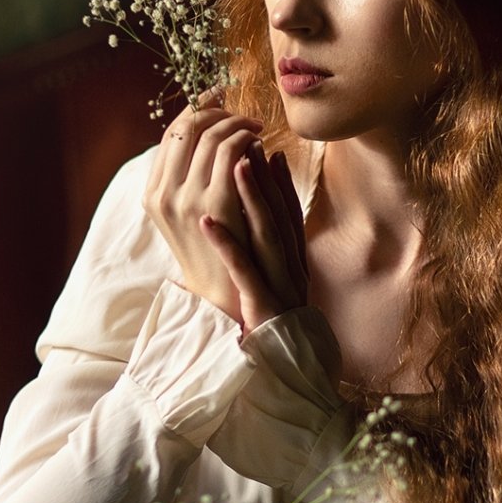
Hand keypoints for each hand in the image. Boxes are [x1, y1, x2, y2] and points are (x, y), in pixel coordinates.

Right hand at [143, 94, 263, 322]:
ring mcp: (188, 200)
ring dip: (237, 125)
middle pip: (188, 128)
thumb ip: (186, 179)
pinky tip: (260, 146)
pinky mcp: (218, 205)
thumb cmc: (212, 253)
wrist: (225, 296)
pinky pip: (232, 155)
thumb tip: (202, 133)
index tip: (216, 97)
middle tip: (242, 113)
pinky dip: (247, 141)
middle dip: (218, 111)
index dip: (194, 110)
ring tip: (255, 130)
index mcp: (153, 194)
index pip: (170, 135)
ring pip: (213, 137)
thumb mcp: (187, 215)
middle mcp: (164, 194)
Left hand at [200, 145, 308, 330]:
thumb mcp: (282, 278)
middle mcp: (290, 265)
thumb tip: (267, 214)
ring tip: (236, 164)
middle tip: (250, 139)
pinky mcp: (262, 302)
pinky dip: (226, 243)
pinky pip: (243, 269)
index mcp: (295, 259)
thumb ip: (279, 247)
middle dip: (264, 175)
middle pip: (279, 212)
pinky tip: (207, 222)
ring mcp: (278, 282)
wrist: (291, 362)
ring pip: (267, 233)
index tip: (266, 147)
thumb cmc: (280, 318)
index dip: (278, 178)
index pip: (288, 210)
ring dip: (252, 197)